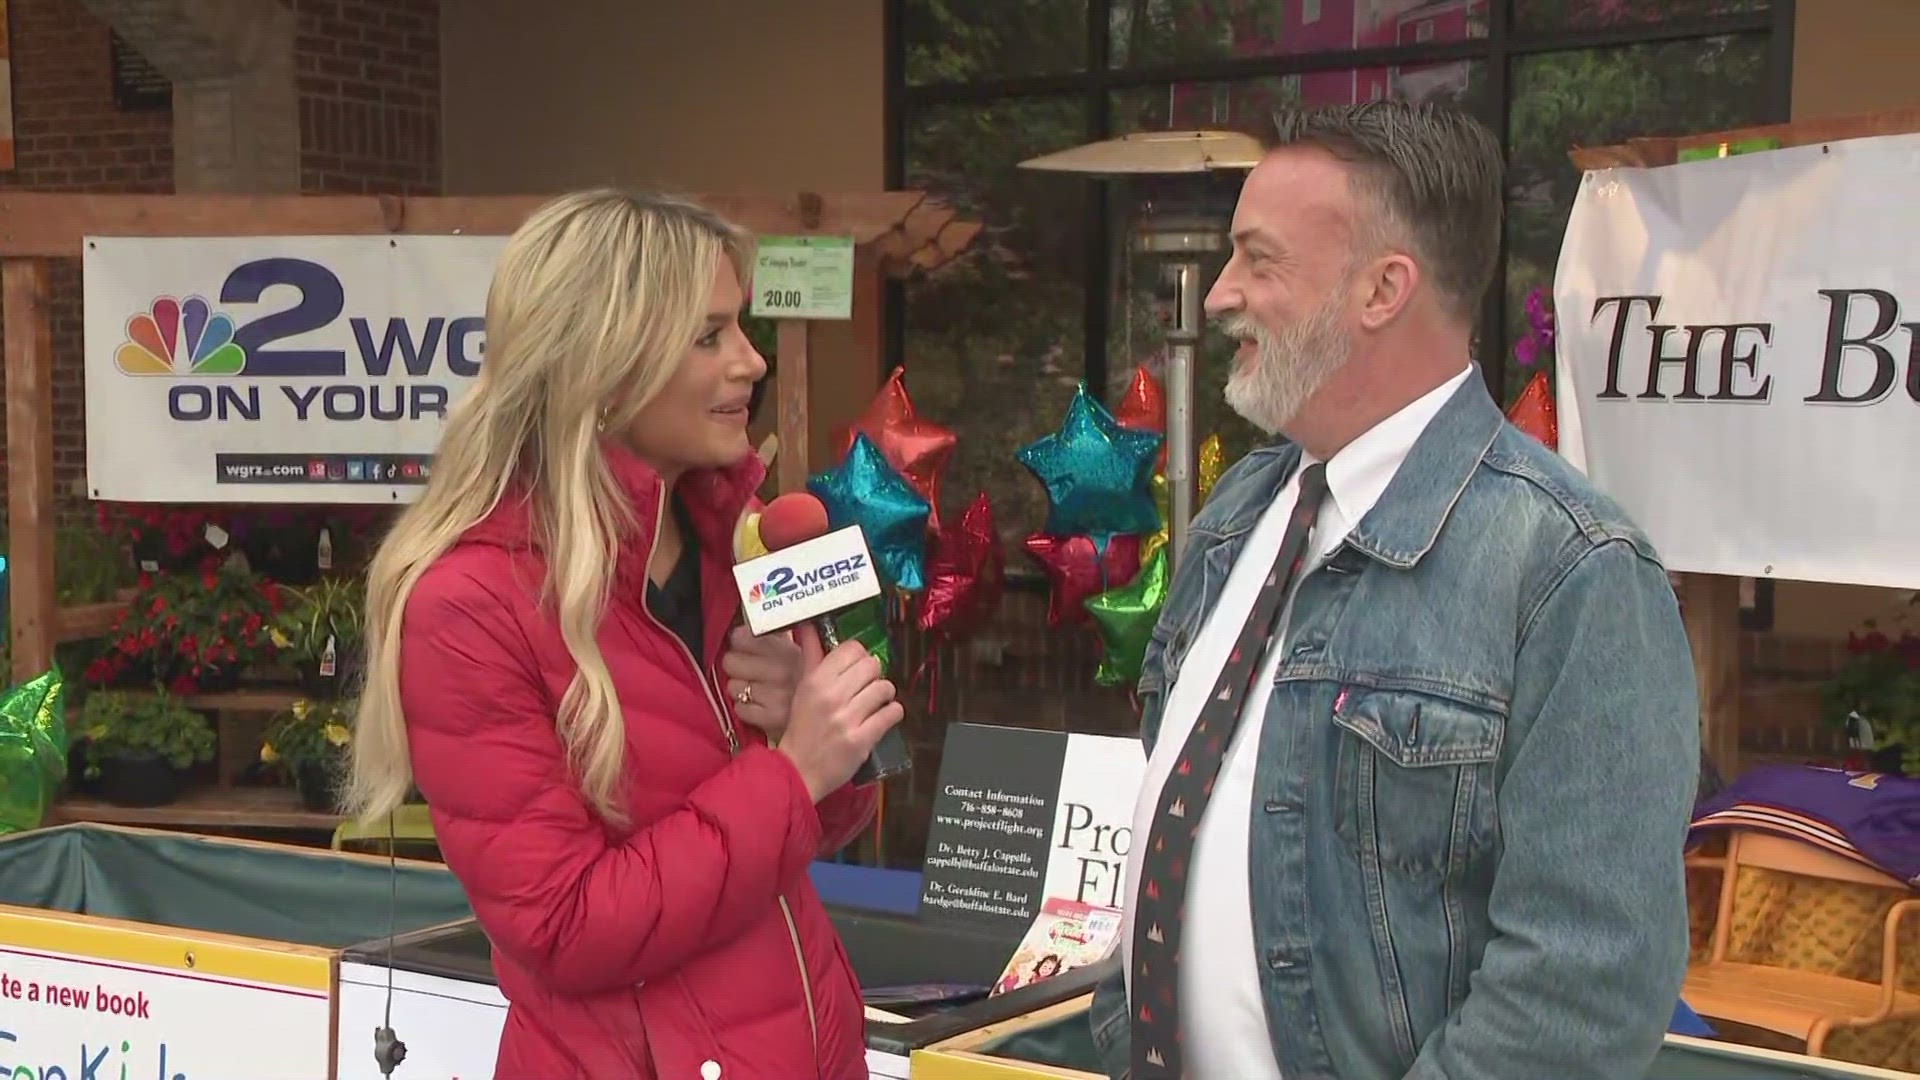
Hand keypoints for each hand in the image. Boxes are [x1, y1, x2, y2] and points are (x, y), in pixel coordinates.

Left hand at [721, 623, 802, 742]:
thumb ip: (785, 635)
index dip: (740, 641)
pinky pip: (740, 709)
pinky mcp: (768, 719)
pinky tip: (760, 706)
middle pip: (730, 661)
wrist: (829, 723)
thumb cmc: (813, 685)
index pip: (741, 637)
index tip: (744, 646)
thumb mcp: (808, 654)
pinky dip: (747, 709)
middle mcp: (779, 671)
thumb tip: (766, 614)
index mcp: (787, 650)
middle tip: (749, 670)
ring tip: (757, 690)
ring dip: (742, 690)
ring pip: (733, 687)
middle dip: (737, 666)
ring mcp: (773, 696)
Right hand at [777, 625, 902, 802]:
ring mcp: (848, 719)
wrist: (797, 771)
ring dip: (884, 696)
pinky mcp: (862, 739)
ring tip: (875, 703)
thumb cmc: (801, 728)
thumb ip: (811, 657)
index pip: (852, 649)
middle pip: (872, 665)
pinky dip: (892, 714)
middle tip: (866, 687)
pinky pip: (892, 713)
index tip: (856, 668)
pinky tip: (882, 718)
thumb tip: (809, 627)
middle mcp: (832, 696)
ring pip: (885, 688)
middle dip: (873, 675)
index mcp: (816, 681)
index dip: (859, 657)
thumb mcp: (802, 689)